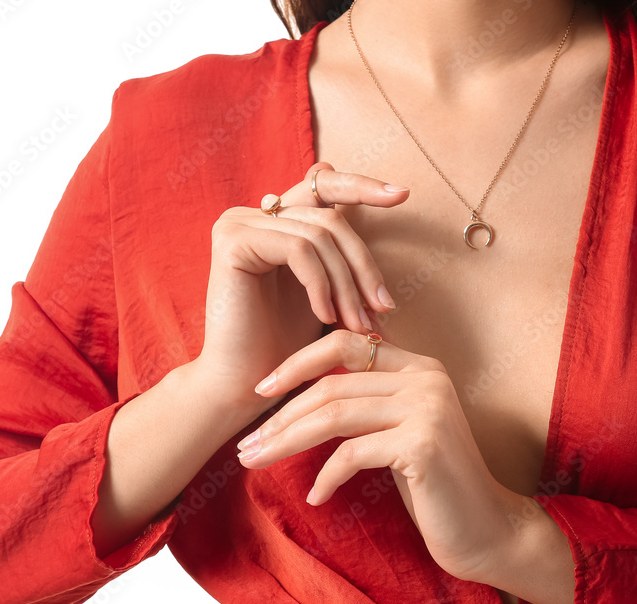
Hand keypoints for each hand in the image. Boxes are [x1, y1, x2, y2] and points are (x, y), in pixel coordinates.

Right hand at [193, 162, 406, 410]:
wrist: (245, 385)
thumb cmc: (287, 346)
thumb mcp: (330, 292)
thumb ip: (349, 250)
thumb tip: (397, 192)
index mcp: (274, 220)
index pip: (323, 185)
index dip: (363, 186)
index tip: (403, 194)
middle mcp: (252, 214)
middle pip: (331, 218)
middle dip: (364, 266)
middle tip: (384, 310)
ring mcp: (238, 224)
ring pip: (320, 235)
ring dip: (348, 284)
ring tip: (358, 325)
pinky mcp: (233, 240)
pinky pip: (298, 249)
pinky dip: (321, 285)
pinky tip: (325, 317)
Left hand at [233, 328, 528, 584]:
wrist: (488, 531)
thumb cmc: (435, 487)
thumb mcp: (397, 433)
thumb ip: (365, 403)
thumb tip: (300, 395)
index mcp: (417, 366)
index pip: (343, 342)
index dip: (296, 362)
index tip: (260, 391)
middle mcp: (425, 377)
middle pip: (330, 386)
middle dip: (280, 417)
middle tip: (246, 444)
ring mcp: (427, 407)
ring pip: (333, 416)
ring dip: (286, 443)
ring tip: (257, 463)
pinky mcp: (423, 443)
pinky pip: (352, 454)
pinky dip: (326, 478)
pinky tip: (315, 498)